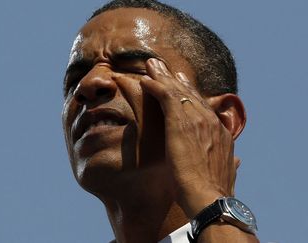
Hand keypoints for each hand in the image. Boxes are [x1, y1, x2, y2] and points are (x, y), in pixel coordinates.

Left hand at [139, 58, 241, 217]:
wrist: (208, 197)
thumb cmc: (213, 190)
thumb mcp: (226, 173)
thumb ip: (230, 163)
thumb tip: (237, 161)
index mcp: (220, 131)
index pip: (203, 106)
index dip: (191, 93)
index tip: (182, 83)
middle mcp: (210, 120)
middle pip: (190, 93)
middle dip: (175, 78)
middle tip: (163, 66)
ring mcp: (196, 119)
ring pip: (177, 90)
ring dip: (162, 76)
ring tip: (150, 65)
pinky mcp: (180, 121)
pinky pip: (166, 96)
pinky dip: (155, 86)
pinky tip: (144, 80)